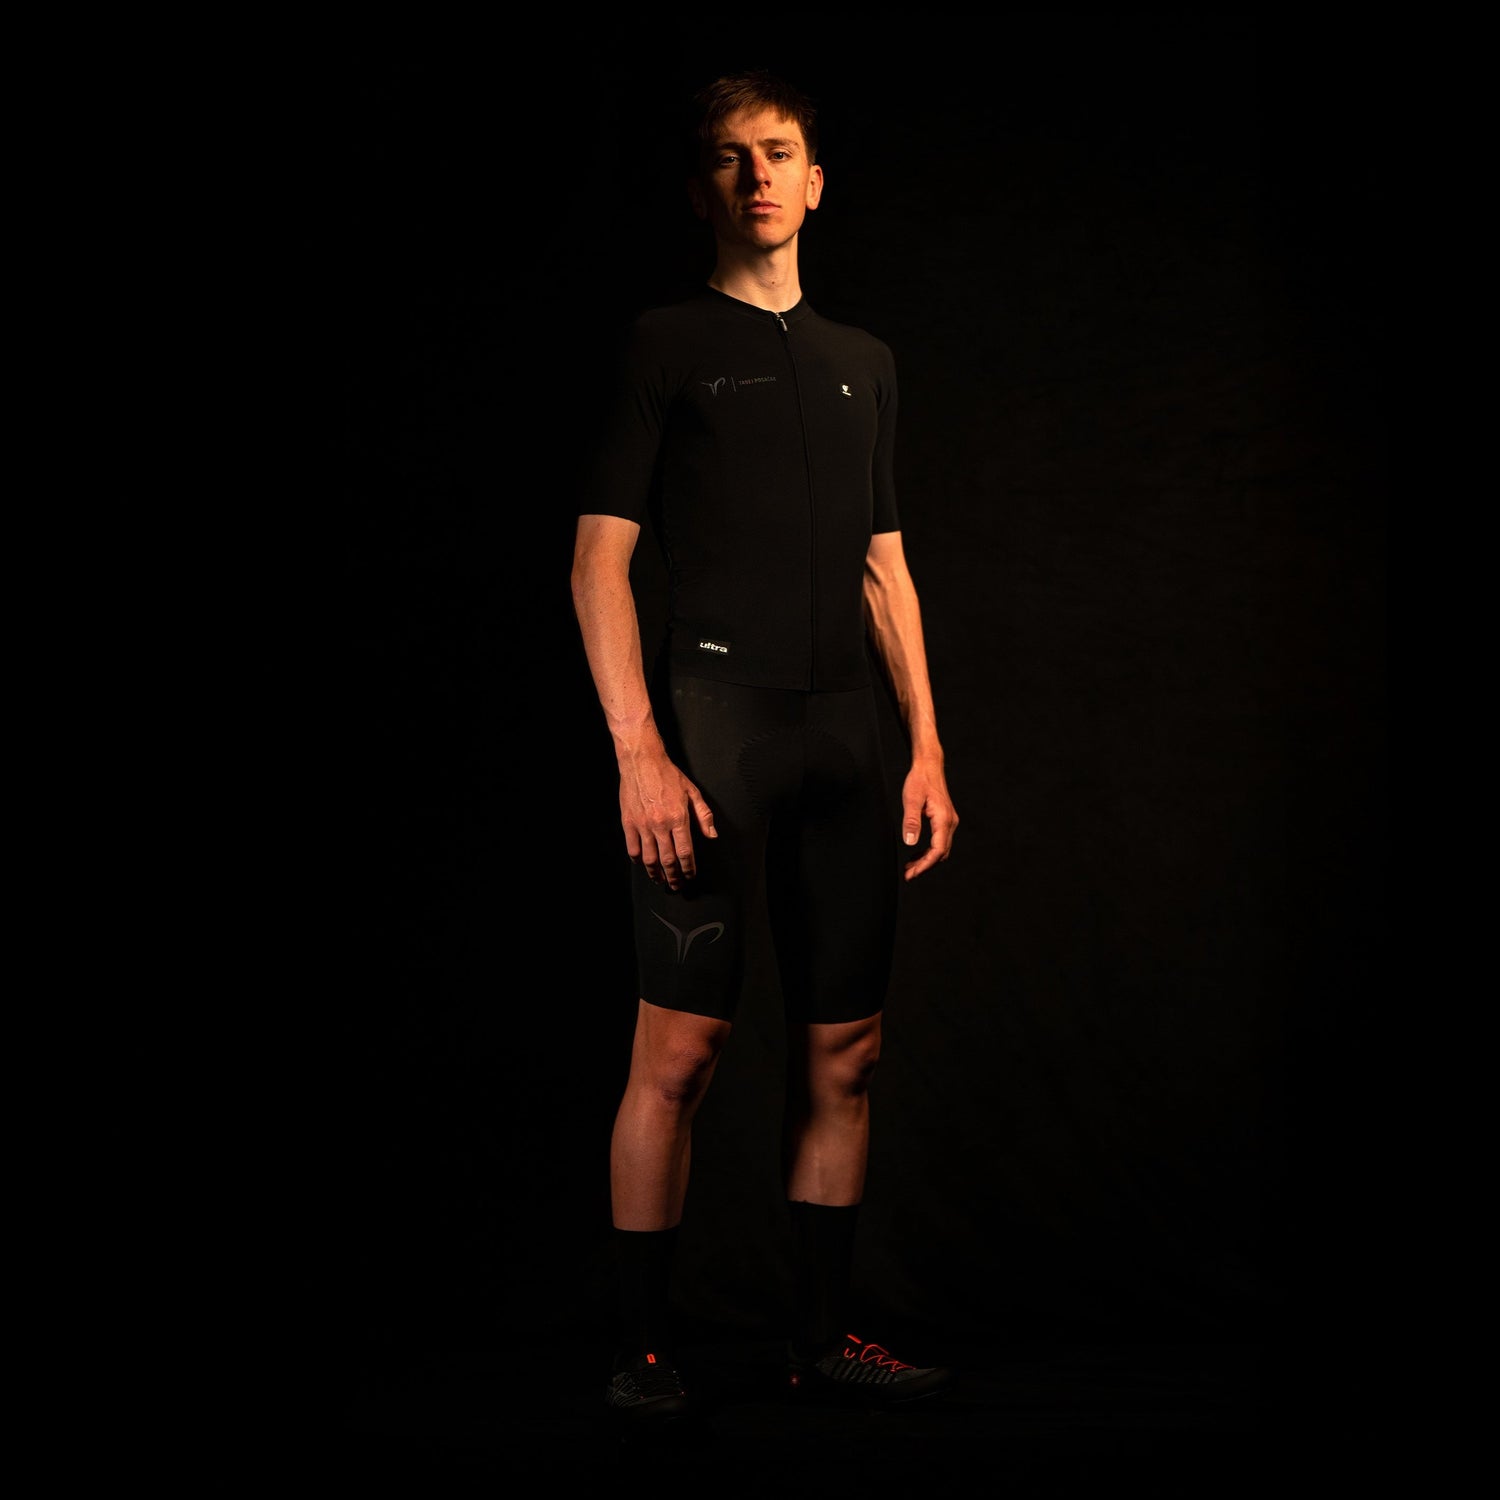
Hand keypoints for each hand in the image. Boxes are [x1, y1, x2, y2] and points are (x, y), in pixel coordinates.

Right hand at [619, 746, 716, 890]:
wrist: (642, 761)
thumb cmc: (668, 775)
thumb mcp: (692, 792)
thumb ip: (704, 816)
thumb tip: (712, 836)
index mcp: (678, 818)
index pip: (685, 853)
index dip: (689, 869)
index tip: (691, 876)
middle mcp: (660, 825)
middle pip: (668, 860)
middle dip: (674, 877)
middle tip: (677, 885)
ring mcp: (643, 825)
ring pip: (649, 859)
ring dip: (656, 873)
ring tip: (660, 880)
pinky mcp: (628, 822)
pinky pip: (633, 848)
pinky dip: (638, 860)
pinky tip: (644, 864)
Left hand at [899, 757, 957, 880]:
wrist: (929, 765)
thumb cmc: (919, 780)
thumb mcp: (911, 799)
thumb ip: (911, 821)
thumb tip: (911, 843)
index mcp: (943, 819)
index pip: (937, 850)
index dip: (925, 865)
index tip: (912, 874)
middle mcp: (950, 822)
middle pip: (940, 853)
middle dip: (925, 866)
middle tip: (908, 875)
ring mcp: (949, 821)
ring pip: (940, 848)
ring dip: (926, 860)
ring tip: (909, 868)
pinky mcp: (945, 820)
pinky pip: (939, 841)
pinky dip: (928, 851)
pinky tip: (915, 854)